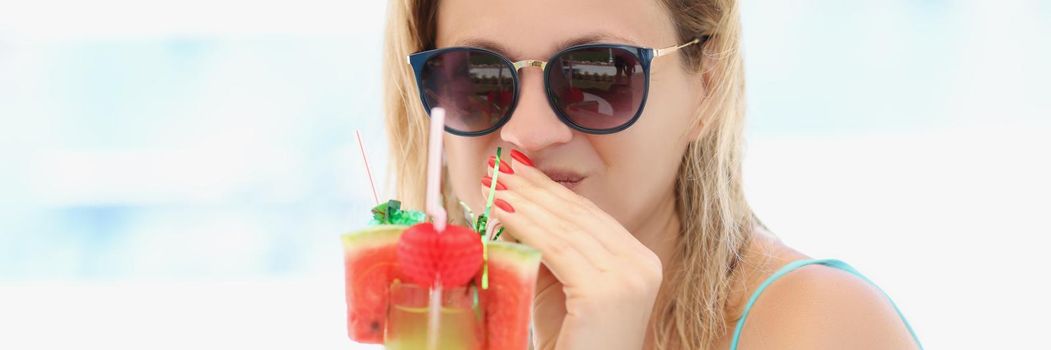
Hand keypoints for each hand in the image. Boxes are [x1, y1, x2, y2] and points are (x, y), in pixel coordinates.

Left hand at [481, 150, 662, 349]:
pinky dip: (527, 224)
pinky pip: (558, 247)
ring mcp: (630, 276)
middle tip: (503, 165)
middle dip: (537, 187)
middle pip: (579, 215)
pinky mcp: (608, 291)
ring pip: (566, 228)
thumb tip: (514, 206)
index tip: (522, 168)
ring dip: (526, 200)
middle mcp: (642, 264)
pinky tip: (503, 209)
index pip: (589, 215)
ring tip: (496, 183)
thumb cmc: (568, 342)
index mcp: (640, 261)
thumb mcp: (560, 287)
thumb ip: (549, 249)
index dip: (552, 189)